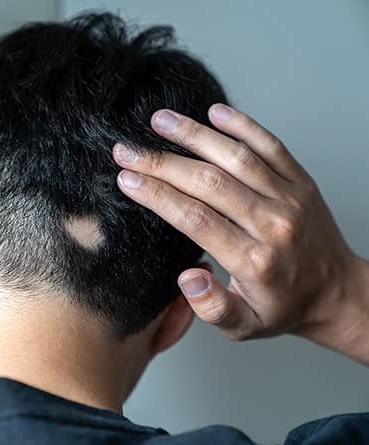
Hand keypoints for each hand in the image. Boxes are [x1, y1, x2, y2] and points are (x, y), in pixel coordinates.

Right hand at [113, 104, 368, 364]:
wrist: (337, 293)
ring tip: (159, 120)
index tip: (126, 179)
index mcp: (253, 261)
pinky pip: (271, 145)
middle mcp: (273, 225)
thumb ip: (212, 307)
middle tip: (127, 150)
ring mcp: (290, 198)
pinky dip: (242, 125)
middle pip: (208, 183)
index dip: (156, 195)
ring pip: (236, 157)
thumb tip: (188, 276)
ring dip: (194, 134)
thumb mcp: (244, 327)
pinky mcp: (301, 181)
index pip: (194, 219)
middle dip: (160, 162)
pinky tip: (214, 111)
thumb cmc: (283, 307)